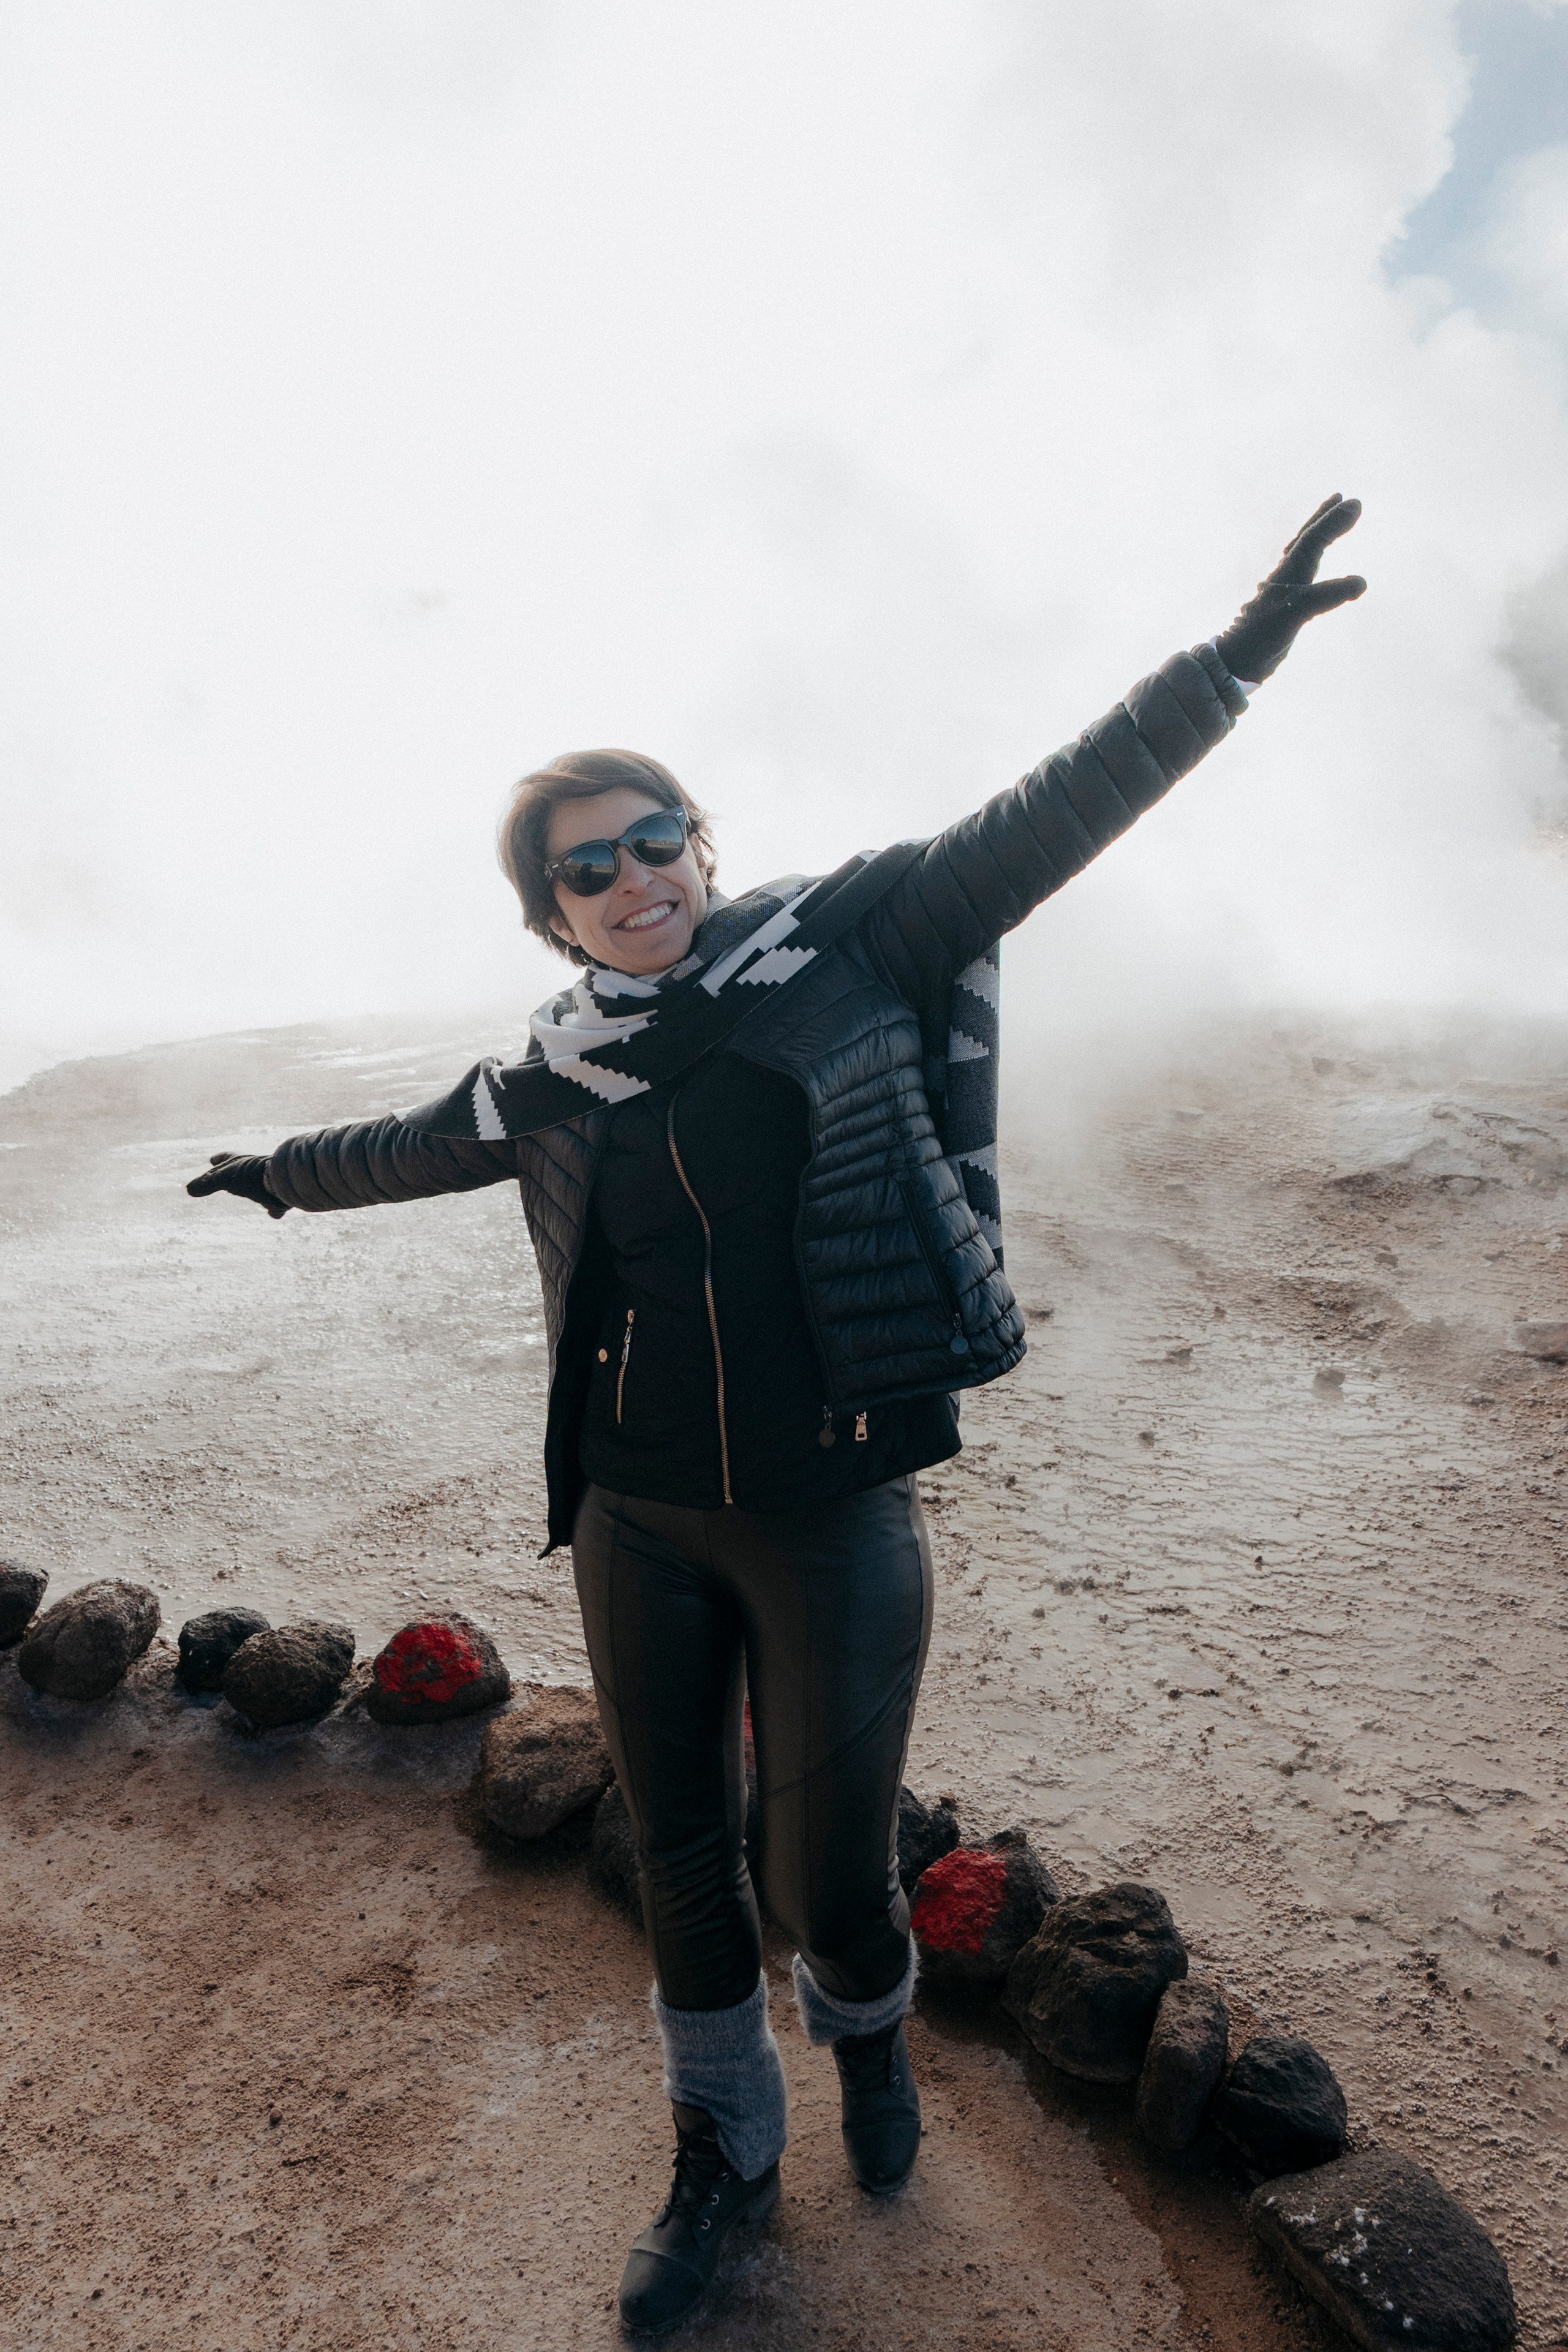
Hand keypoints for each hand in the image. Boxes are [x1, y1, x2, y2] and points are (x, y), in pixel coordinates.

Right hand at [186, 1151, 289, 1217]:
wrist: (284, 1183)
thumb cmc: (252, 1176)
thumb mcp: (224, 1178)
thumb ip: (207, 1183)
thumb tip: (189, 1189)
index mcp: (241, 1162)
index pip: (226, 1159)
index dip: (219, 1161)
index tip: (212, 1159)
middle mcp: (256, 1170)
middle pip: (243, 1172)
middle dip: (237, 1174)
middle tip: (229, 1178)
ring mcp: (269, 1183)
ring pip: (260, 1185)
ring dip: (255, 1189)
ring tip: (252, 1193)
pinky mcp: (281, 1197)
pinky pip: (276, 1203)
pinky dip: (274, 1208)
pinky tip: (273, 1213)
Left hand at [1215, 495, 1365, 684]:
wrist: (1236, 663)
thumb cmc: (1261, 636)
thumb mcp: (1296, 613)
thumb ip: (1327, 595)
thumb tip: (1361, 582)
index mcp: (1286, 572)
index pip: (1313, 540)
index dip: (1333, 521)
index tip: (1355, 503)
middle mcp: (1283, 576)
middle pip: (1305, 540)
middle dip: (1324, 518)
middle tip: (1341, 497)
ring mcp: (1282, 591)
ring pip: (1302, 555)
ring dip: (1317, 536)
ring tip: (1329, 523)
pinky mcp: (1282, 608)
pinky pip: (1302, 576)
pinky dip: (1312, 563)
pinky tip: (1312, 568)